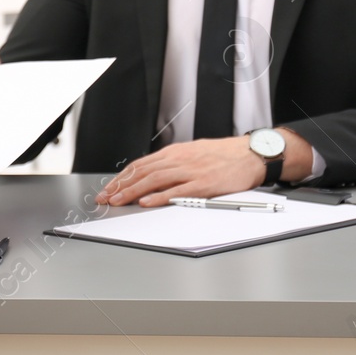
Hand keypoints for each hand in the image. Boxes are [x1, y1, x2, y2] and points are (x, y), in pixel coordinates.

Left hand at [95, 138, 264, 207]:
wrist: (249, 154)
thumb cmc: (223, 155)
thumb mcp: (193, 152)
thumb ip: (173, 163)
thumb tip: (153, 174)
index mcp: (175, 152)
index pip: (140, 164)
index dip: (122, 177)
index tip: (109, 188)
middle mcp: (179, 159)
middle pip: (142, 172)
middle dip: (121, 186)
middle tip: (105, 198)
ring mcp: (190, 171)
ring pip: (154, 180)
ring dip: (132, 192)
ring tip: (118, 201)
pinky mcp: (203, 183)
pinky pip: (177, 191)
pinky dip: (160, 196)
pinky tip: (147, 202)